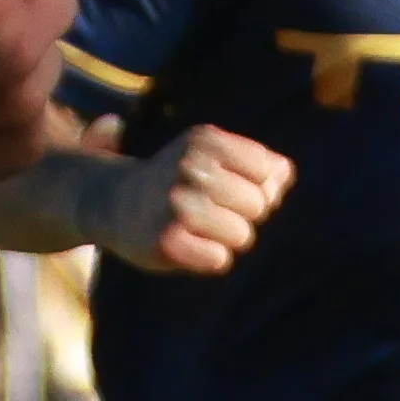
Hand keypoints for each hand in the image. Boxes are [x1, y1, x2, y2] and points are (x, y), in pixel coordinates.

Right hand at [112, 124, 290, 277]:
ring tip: (198, 228)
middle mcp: (190, 168)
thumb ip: (259, 163)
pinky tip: (187, 245)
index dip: (259, 187)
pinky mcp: (166, 240)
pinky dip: (209, 258)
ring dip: (226, 239)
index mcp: (206, 141)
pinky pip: (219, 259)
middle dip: (243, 215)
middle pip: (259, 205)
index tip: (231, 187)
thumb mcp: (213, 156)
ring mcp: (176, 204)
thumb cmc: (180, 180)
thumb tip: (283, 175)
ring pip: (242, 235)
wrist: (116, 202)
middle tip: (210, 211)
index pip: (268, 172)